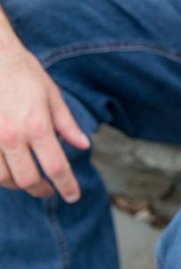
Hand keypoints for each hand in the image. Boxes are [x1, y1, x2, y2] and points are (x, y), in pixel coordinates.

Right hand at [0, 46, 88, 201]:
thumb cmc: (22, 72)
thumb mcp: (51, 96)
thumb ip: (67, 125)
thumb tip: (84, 146)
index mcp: (37, 127)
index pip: (56, 168)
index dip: (67, 186)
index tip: (73, 196)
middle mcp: (12, 136)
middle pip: (27, 180)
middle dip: (41, 190)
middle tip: (49, 190)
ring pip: (2, 178)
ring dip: (17, 184)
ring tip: (28, 181)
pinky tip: (7, 170)